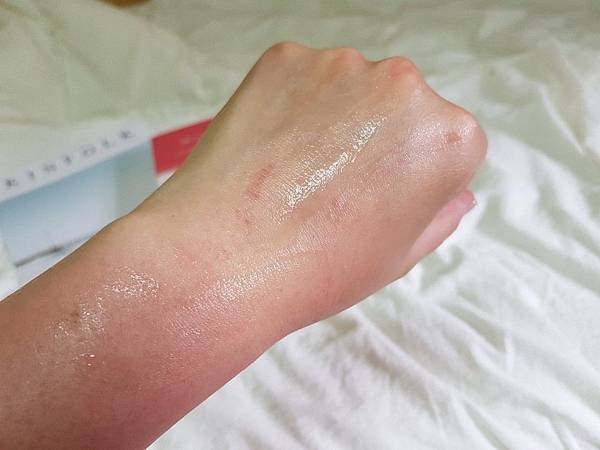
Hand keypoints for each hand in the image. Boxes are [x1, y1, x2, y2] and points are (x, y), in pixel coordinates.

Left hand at [139, 42, 486, 331]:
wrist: (223, 258)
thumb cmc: (315, 267)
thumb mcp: (400, 256)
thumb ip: (440, 214)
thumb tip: (454, 193)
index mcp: (447, 137)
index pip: (447, 144)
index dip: (412, 176)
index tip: (381, 198)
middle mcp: (404, 85)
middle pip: (401, 109)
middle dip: (378, 139)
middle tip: (336, 185)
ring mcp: (340, 65)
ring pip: (350, 90)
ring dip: (335, 118)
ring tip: (298, 171)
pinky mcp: (285, 58)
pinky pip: (302, 78)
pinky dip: (291, 105)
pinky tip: (272, 150)